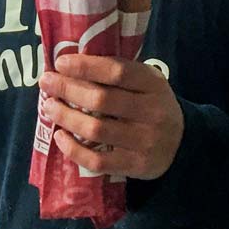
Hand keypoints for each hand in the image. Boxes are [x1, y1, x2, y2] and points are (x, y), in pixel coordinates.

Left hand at [39, 54, 183, 179]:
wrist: (183, 145)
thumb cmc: (153, 105)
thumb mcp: (147, 82)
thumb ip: (119, 71)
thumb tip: (71, 63)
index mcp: (153, 84)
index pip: (117, 71)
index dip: (86, 66)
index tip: (60, 63)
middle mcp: (151, 112)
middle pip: (101, 99)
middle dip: (68, 89)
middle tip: (46, 83)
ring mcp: (143, 141)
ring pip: (96, 129)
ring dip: (66, 117)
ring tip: (49, 107)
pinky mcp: (135, 166)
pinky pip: (97, 161)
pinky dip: (73, 149)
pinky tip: (60, 137)